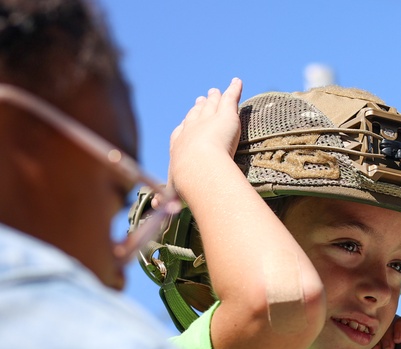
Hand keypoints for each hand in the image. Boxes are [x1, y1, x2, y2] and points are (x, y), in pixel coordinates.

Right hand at [168, 78, 242, 200]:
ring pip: (211, 106)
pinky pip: (230, 98)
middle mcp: (191, 130)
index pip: (182, 133)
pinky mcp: (225, 115)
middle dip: (198, 108)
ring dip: (213, 98)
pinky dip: (234, 89)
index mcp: (179, 146)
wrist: (198, 169)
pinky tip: (238, 82)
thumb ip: (165, 198)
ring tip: (214, 92)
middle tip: (201, 100)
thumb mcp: (175, 190)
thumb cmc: (186, 183)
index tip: (185, 123)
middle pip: (195, 116)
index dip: (185, 127)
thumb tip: (153, 207)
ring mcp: (207, 120)